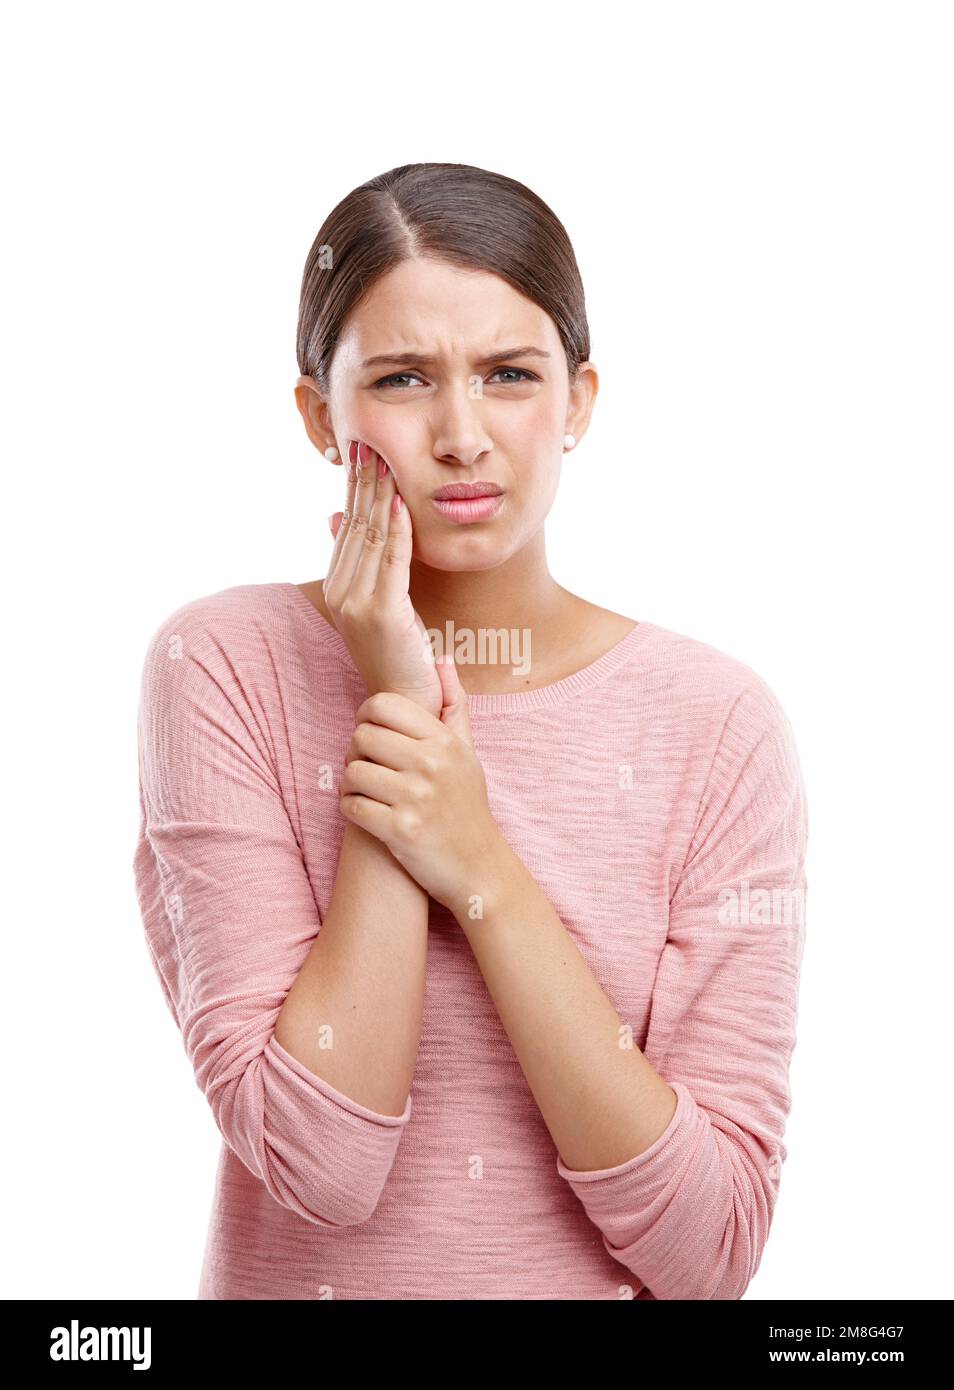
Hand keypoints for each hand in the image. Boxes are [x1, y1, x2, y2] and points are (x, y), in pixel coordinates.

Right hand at [324, 439, 442, 717]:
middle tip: (371, 443)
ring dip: (381, 497)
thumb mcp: (375, 602)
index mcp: (337, 587)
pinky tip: (403, 503)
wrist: (404, 701)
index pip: (348, 526)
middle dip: (365, 483)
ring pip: (372, 539)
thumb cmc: (398, 653)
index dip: (356, 488)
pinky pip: (392, 563)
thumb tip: (337, 517)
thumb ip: (360, 562)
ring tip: (386, 461)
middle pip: (356, 526)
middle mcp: (341, 593)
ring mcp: (358, 605)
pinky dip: (399, 530)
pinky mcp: (382, 615)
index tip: (364, 452)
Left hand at [339, 655, 504, 911]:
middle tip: (367, 765)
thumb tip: (440, 657)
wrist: (478, 867)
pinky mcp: (399, 830)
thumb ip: (453, 703)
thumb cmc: (467, 805)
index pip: (382, 705)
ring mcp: (415, 798)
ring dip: (351, 784)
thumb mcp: (468, 752)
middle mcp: (431, 764)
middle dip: (356, 752)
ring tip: (365, 791)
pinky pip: (351, 807)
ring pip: (351, 772)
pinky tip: (365, 813)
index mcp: (445, 741)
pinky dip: (351, 810)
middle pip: (361, 736)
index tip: (372, 734)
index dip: (367, 716)